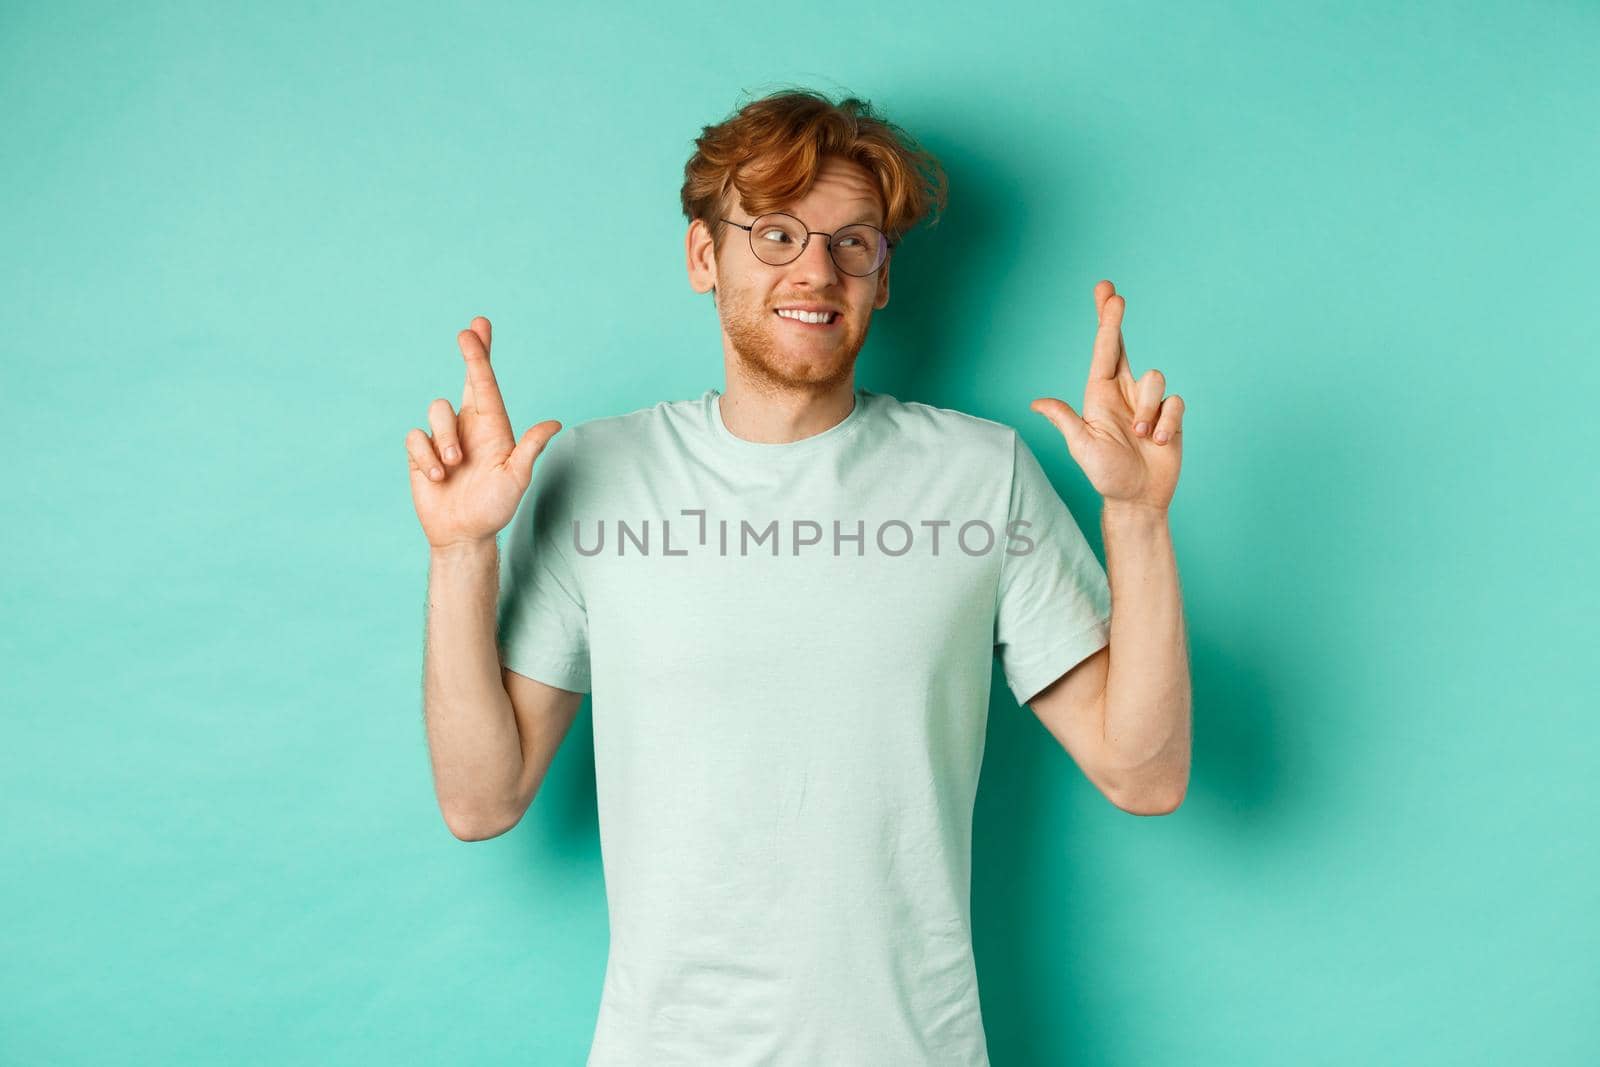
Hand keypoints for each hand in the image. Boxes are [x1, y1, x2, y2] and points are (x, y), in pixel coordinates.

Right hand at [405, 316, 562, 549]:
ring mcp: (444, 437)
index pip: (487, 385)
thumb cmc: (494, 508)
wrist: (463, 534)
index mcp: (493, 428)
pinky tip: (438, 477)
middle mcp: (469, 426)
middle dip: (470, 354)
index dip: (482, 356)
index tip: (477, 329)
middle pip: (465, 381)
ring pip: (437, 410)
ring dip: (446, 438)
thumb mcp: (515, 479)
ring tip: (455, 466)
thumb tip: (554, 423)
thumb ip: (530, 450)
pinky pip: (416, 437)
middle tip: (467, 332)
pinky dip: (426, 456)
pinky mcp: (422, 452)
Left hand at [1029, 280, 1184, 512]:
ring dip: (1149, 409)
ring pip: (1156, 379)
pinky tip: (1158, 442)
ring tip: (1141, 435)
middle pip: (1123, 346)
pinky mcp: (1170, 415)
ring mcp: (1148, 403)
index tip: (1108, 295)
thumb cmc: (1107, 475)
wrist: (1138, 498)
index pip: (1104, 352)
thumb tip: (1037, 403)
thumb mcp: (1083, 447)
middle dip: (1115, 320)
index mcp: (1100, 396)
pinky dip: (1167, 423)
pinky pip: (1175, 403)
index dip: (1106, 323)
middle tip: (1112, 294)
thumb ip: (1066, 421)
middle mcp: (1124, 393)